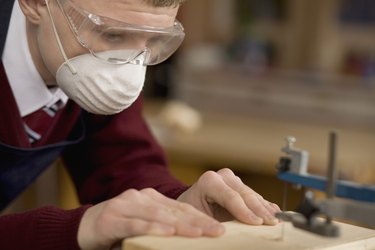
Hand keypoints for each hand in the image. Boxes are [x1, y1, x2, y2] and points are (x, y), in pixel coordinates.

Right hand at [77, 188, 224, 249]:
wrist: (82, 228)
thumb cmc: (117, 229)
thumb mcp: (144, 226)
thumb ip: (163, 228)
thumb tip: (190, 238)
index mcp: (151, 199)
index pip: (180, 209)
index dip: (201, 218)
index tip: (220, 228)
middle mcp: (140, 198)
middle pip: (174, 211)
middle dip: (198, 222)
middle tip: (218, 231)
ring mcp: (126, 205)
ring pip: (158, 215)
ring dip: (180, 225)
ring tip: (200, 233)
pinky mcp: (112, 218)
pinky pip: (136, 224)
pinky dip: (152, 228)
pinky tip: (167, 232)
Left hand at [177, 168, 279, 224]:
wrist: (192, 203)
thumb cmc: (193, 211)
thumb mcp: (201, 217)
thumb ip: (216, 221)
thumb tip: (230, 231)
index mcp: (209, 181)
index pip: (231, 196)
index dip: (245, 211)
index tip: (256, 223)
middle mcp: (222, 176)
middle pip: (245, 194)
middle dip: (259, 210)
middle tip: (271, 223)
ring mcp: (233, 179)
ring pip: (253, 194)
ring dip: (265, 208)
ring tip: (276, 219)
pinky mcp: (241, 185)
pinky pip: (256, 195)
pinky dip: (265, 204)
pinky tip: (274, 211)